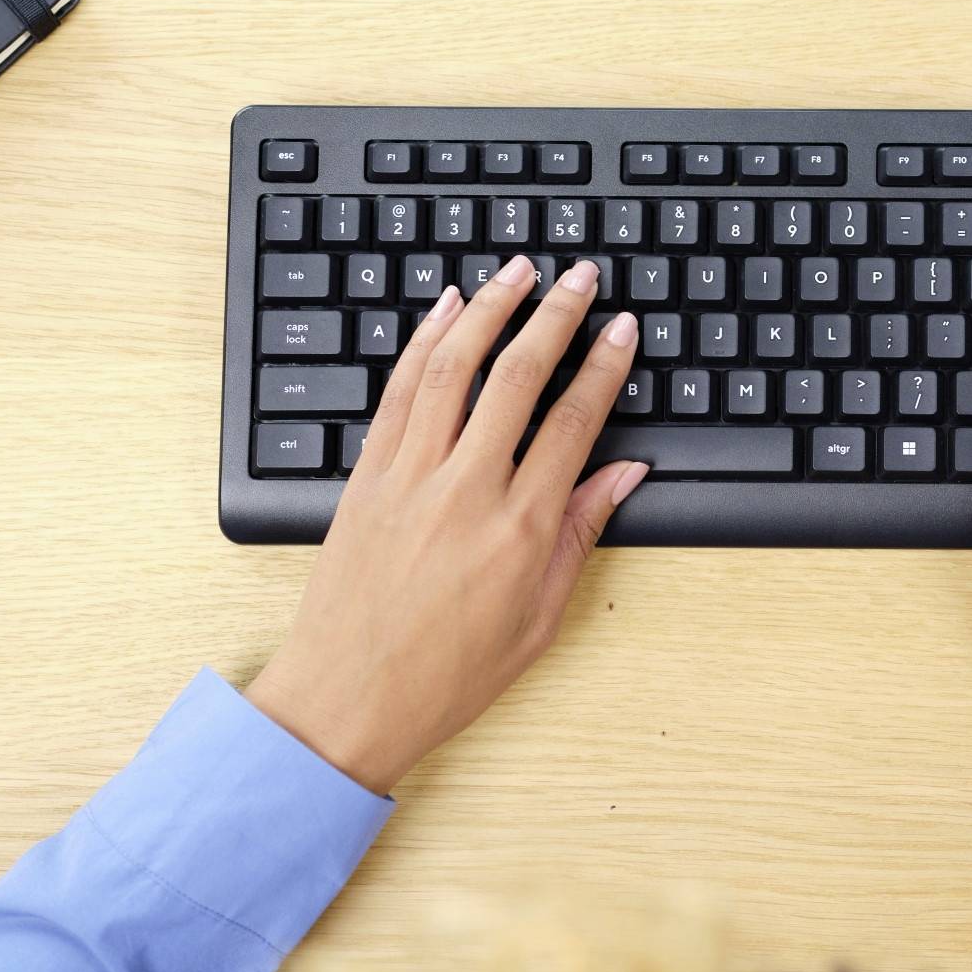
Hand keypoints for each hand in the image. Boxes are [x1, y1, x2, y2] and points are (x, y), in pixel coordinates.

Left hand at [245, 256, 647, 793]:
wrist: (347, 699)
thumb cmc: (445, 675)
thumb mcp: (539, 619)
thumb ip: (581, 534)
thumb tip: (624, 473)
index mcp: (520, 529)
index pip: (574, 422)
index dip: (603, 366)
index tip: (622, 329)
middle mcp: (465, 490)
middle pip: (518, 377)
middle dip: (556, 316)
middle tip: (581, 277)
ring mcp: (409, 477)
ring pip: (453, 368)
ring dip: (490, 309)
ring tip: (518, 271)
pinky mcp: (366, 476)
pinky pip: (398, 391)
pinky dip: (423, 341)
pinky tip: (445, 309)